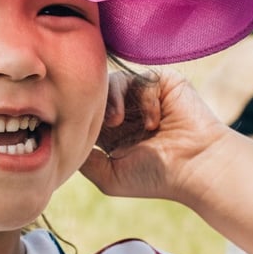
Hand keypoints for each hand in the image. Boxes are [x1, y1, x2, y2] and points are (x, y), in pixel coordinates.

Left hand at [80, 69, 232, 203]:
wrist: (196, 167)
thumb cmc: (156, 177)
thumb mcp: (108, 176)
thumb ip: (83, 160)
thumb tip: (56, 145)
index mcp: (112, 131)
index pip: (84, 112)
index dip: (74, 116)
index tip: (71, 127)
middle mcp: (127, 110)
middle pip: (94, 93)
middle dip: (91, 105)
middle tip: (100, 124)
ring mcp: (143, 95)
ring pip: (112, 81)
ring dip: (112, 99)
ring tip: (119, 122)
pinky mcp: (162, 82)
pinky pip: (140, 77)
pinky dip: (143, 98)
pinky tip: (154, 122)